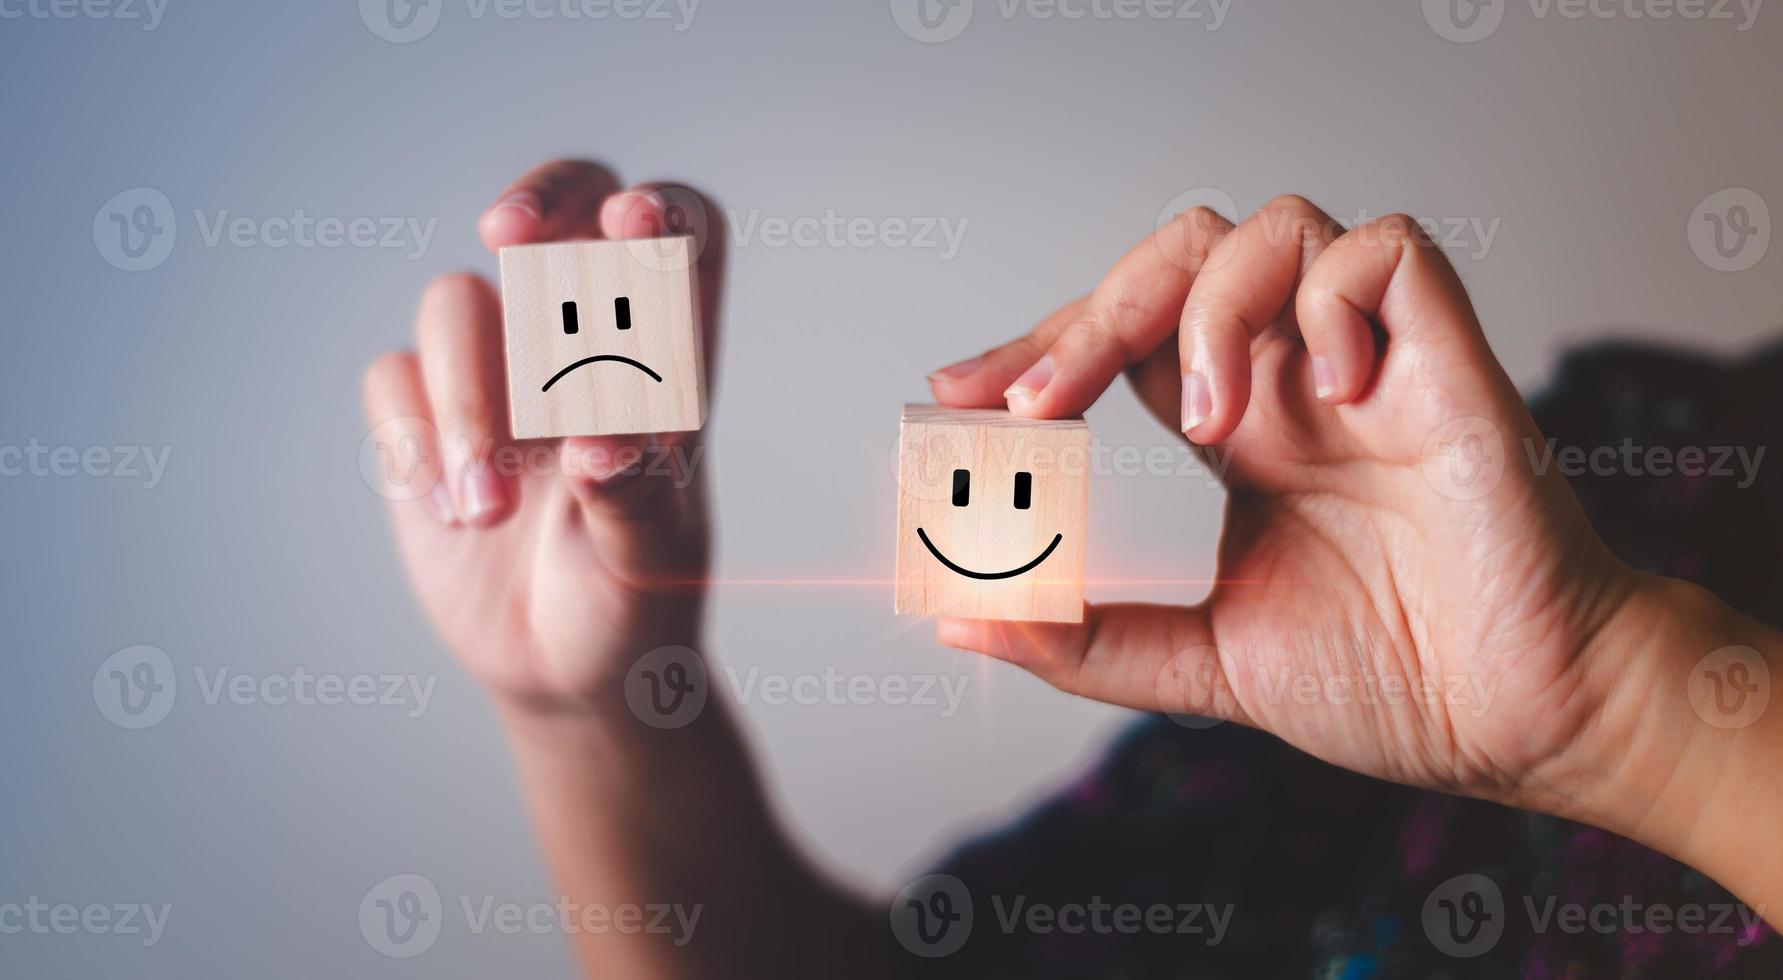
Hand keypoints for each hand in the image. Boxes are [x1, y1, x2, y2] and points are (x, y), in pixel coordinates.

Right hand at [362, 161, 723, 709]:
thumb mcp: (651, 564)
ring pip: (458, 303)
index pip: (684, 239)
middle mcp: (582, 344)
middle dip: (538, 201)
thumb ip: (635, 501)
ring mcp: (497, 371)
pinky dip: (411, 436)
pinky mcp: (425, 417)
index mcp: (668, 362)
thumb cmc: (635, 605)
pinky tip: (451, 511)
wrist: (567, 673)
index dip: (660, 211)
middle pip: (565, 209)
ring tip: (488, 508)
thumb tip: (600, 446)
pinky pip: (393, 376)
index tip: (629, 225)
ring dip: (465, 399)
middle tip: (509, 234)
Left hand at [927, 195, 1649, 813]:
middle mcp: (1296, 381)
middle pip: (1174, 263)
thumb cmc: (1393, 682)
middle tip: (1031, 403)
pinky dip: (1336, 298)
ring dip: (1208, 309)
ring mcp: (1369, 363)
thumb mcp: (1205, 661)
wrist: (1520, 723)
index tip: (960, 397)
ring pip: (1270, 229)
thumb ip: (1089, 638)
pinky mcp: (1447, 361)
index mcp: (1243, 432)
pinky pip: (1386, 251)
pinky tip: (1333, 392)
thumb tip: (964, 621)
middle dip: (1086, 316)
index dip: (1042, 348)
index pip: (1125, 340)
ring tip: (1210, 419)